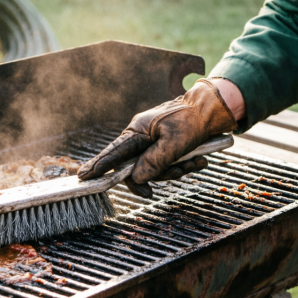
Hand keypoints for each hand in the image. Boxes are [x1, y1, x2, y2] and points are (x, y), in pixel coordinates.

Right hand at [78, 79, 237, 197]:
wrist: (214, 110)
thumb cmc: (192, 120)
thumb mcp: (174, 143)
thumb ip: (154, 161)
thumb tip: (136, 178)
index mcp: (138, 130)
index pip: (114, 152)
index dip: (99, 165)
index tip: (84, 176)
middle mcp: (143, 137)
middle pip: (137, 167)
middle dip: (157, 175)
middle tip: (160, 186)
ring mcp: (154, 142)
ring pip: (156, 169)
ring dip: (176, 170)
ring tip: (195, 161)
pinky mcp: (166, 147)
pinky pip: (169, 165)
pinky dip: (184, 165)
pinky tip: (199, 159)